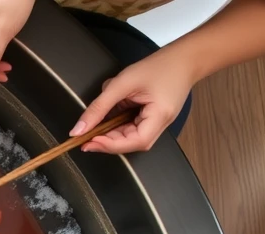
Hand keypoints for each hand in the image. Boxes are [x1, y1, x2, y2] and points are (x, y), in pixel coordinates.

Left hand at [71, 47, 194, 153]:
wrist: (185, 57)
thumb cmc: (159, 65)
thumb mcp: (122, 83)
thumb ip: (99, 107)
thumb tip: (79, 128)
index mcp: (160, 116)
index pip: (135, 142)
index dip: (110, 146)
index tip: (89, 142)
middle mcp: (161, 124)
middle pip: (131, 143)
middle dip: (108, 141)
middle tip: (86, 137)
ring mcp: (157, 122)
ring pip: (130, 137)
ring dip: (112, 133)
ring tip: (97, 125)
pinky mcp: (153, 117)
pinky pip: (133, 128)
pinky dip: (118, 124)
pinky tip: (110, 115)